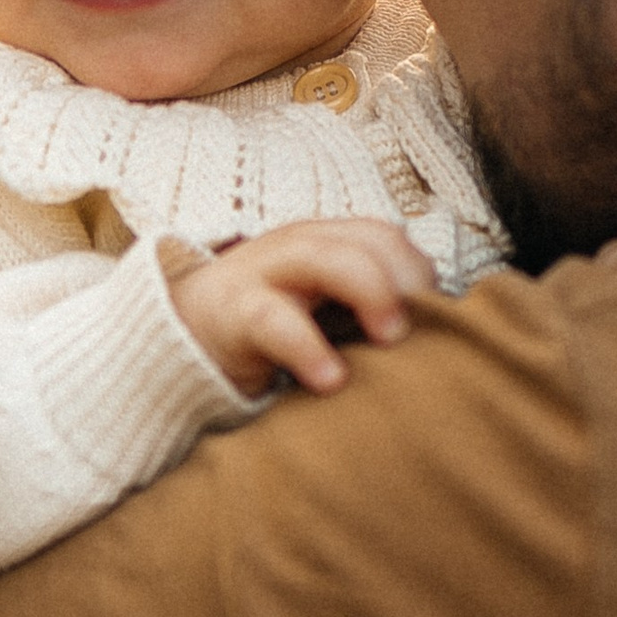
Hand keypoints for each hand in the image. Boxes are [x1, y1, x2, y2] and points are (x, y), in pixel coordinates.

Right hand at [168, 217, 436, 397]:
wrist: (175, 345)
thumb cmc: (270, 337)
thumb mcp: (324, 319)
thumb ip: (368, 318)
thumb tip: (437, 346)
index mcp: (326, 245)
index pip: (386, 236)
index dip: (419, 271)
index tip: (440, 320)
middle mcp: (298, 248)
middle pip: (366, 238)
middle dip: (403, 277)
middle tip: (420, 330)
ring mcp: (263, 273)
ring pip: (323, 257)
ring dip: (369, 292)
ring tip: (391, 340)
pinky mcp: (232, 312)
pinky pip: (274, 320)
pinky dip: (308, 348)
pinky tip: (332, 380)